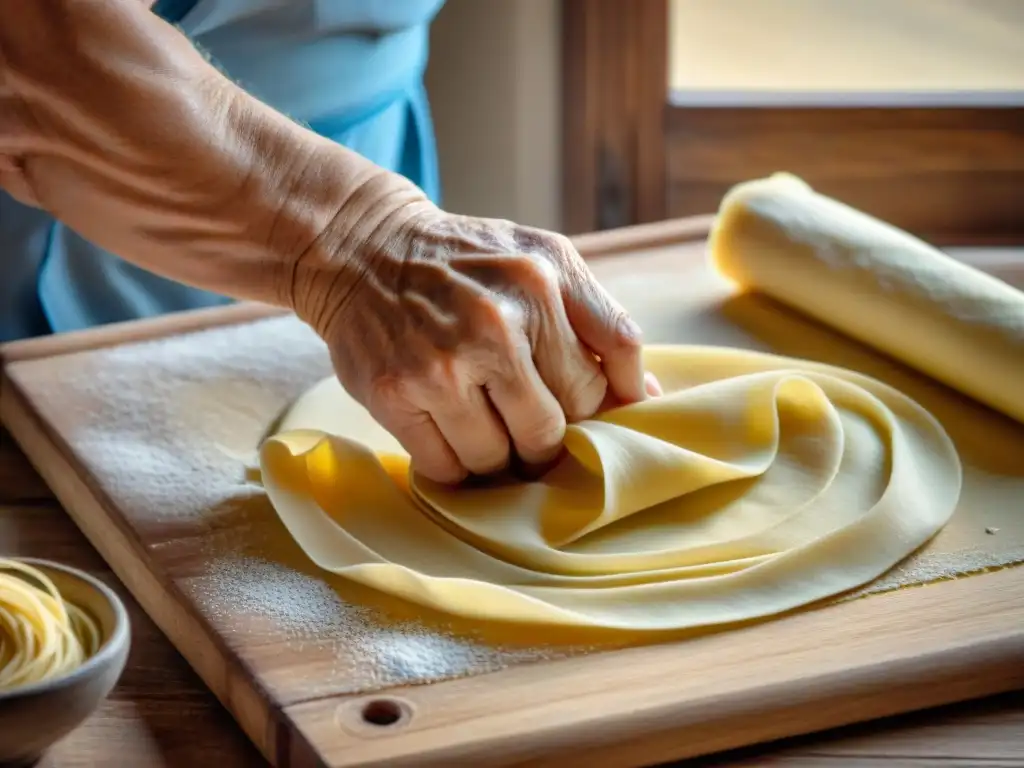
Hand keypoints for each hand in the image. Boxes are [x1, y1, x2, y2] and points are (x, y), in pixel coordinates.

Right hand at [293, 198, 660, 483]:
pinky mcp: (394, 393)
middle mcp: (497, 322)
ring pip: (498, 457)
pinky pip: (446, 466)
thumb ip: (598, 320)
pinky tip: (450, 431)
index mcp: (545, 280)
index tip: (589, 420)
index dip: (603, 413)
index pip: (605, 381)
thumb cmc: (467, 263)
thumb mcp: (543, 258)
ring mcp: (441, 362)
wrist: (364, 247)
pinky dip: (454, 464)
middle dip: (545, 439)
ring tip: (485, 424)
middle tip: (529, 428)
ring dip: (498, 456)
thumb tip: (644, 397)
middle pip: (552, 429)